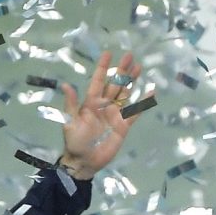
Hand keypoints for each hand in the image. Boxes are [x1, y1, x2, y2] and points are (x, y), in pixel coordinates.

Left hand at [56, 50, 140, 179]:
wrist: (85, 161)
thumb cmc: (75, 141)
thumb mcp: (70, 122)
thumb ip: (71, 104)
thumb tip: (65, 85)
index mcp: (90, 102)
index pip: (98, 81)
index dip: (103, 68)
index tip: (108, 54)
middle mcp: (104, 105)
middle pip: (115, 84)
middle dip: (122, 70)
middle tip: (130, 55)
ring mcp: (115, 114)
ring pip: (125, 93)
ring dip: (131, 81)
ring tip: (139, 67)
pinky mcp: (123, 125)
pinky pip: (135, 112)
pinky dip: (142, 102)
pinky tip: (149, 92)